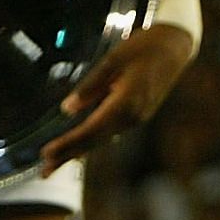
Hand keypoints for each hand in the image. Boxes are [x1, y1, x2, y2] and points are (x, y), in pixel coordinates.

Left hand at [40, 24, 194, 175]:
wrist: (176, 46)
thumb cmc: (144, 47)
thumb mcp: (113, 59)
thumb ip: (90, 85)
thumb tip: (67, 109)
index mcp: (126, 103)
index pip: (90, 130)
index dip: (67, 144)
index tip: (46, 153)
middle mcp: (132, 117)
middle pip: (94, 141)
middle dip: (68, 156)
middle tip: (43, 172)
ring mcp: (136, 118)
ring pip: (102, 139)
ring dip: (78, 150)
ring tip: (54, 162)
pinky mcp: (137, 115)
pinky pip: (109, 132)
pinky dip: (91, 140)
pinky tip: (78, 145)